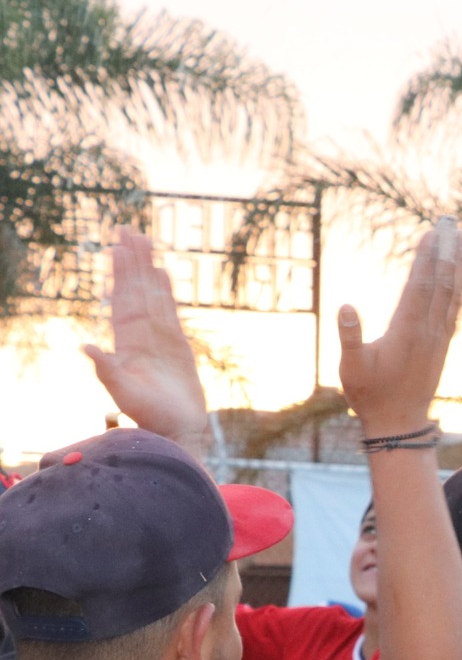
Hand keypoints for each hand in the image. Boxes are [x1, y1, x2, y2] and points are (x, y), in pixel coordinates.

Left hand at [87, 229, 209, 455]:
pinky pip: (171, 312)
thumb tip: (84, 345)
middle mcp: (141, 336)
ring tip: (146, 241)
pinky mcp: (179, 346)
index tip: (116, 246)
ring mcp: (160, 339)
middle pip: (136, 289)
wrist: (177, 430)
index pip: (122, 298)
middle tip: (128, 229)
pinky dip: (166, 292)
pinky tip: (163, 273)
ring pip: (153, 296)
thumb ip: (106, 369)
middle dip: (132, 260)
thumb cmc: (149, 416)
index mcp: (126, 343)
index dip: (120, 273)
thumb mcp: (123, 392)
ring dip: (147, 269)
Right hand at [340, 217, 461, 435]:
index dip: (427, 257)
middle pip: (441, 282)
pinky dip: (461, 287)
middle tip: (454, 221)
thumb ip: (350, 337)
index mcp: (407, 331)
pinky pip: (455, 308)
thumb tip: (345, 305)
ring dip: (460, 262)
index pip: (420, 286)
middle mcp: (429, 330)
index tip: (433, 232)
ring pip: (453, 292)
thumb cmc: (370, 396)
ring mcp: (439, 336)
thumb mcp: (351, 368)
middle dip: (447, 250)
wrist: (400, 424)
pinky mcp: (443, 344)